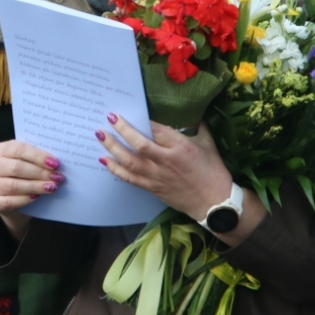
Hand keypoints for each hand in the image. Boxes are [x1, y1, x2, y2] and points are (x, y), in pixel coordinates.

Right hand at [0, 140, 64, 238]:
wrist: (10, 198)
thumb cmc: (22, 174)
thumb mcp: (27, 162)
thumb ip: (36, 160)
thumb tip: (56, 164)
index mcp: (1, 150)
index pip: (20, 149)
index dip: (38, 156)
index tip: (55, 163)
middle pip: (17, 168)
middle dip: (40, 173)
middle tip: (57, 177)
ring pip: (13, 185)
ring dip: (36, 186)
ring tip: (52, 187)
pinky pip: (9, 201)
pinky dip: (25, 199)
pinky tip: (37, 197)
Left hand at [97, 115, 260, 245]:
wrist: (214, 203)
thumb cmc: (213, 171)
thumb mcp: (208, 144)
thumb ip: (198, 127)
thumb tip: (192, 114)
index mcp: (180, 147)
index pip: (156, 129)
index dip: (141, 120)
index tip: (131, 111)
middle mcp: (166, 161)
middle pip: (139, 144)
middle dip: (122, 130)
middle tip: (109, 118)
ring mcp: (157, 176)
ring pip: (130, 161)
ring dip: (113, 148)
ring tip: (100, 135)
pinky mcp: (152, 188)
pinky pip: (129, 178)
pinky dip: (115, 169)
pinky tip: (104, 160)